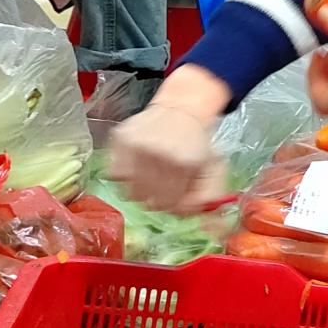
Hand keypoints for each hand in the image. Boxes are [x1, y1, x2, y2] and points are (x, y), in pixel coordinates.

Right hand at [106, 65, 232, 209]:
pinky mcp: (120, 139)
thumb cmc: (196, 144)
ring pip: (128, 192)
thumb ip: (208, 198)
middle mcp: (158, 153)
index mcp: (183, 163)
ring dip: (139, 190)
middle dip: (157, 199)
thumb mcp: (213, 170)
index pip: (169, 205)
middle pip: (148, 201)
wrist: (181, 109)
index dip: (172, 204)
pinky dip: (124, 176)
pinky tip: (137, 167)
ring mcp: (136, 145)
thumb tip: (190, 218)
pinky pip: (114, 175)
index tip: (176, 195)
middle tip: (163, 186)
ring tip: (150, 176)